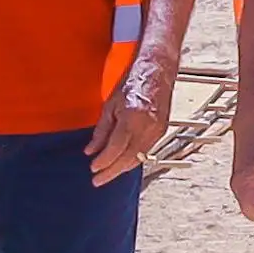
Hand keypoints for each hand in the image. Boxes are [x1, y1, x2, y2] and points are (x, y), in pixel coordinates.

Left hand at [84, 66, 173, 185]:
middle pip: (128, 158)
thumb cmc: (132, 83)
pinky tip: (122, 163)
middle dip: (112, 171)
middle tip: (97, 181)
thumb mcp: (110, 105)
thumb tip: (91, 150)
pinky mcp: (162, 131)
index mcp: (132, 117)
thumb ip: (101, 131)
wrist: (157, 71)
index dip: (104, 161)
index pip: (116, 148)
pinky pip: (146, 151)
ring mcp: (158, 130)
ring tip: (107, 175)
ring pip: (138, 157)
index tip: (93, 168)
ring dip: (122, 168)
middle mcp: (148, 127)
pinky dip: (133, 159)